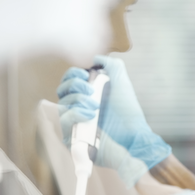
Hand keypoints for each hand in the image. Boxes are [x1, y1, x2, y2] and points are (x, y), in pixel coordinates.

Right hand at [57, 65, 148, 185]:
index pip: (70, 80)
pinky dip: (76, 113)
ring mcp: (76, 122)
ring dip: (78, 100)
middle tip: (91, 89)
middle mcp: (80, 106)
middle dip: (74, 85)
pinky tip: (90, 115)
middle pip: (61, 90)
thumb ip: (112, 65)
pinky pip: (64, 120)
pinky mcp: (73, 136)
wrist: (132, 136)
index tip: (85, 74)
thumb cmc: (128, 112)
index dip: (73, 74)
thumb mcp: (122, 83)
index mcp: (89, 93)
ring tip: (95, 106)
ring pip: (62, 104)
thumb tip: (96, 58)